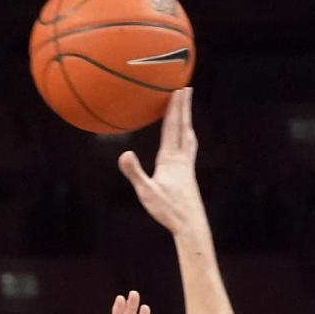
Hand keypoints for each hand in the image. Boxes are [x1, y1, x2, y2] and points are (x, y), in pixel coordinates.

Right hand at [118, 88, 206, 239]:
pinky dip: (187, 138)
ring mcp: (187, 167)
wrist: (191, 225)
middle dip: (183, 107)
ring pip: (188, 137)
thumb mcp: (146, 193)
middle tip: (186, 89)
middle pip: (183, 127)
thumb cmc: (168, 210)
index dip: (174, 108)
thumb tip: (124, 153)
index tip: (177, 90)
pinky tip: (185, 142)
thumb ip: (135, 173)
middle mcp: (182, 159)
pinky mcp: (189, 176)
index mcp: (170, 159)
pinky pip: (188, 150)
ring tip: (187, 110)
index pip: (172, 128)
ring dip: (187, 121)